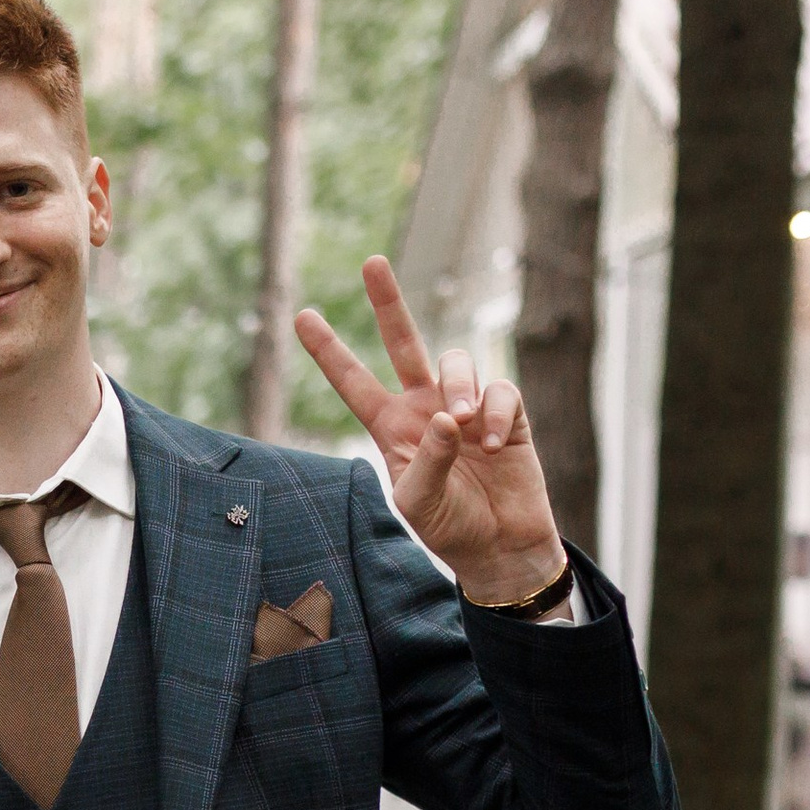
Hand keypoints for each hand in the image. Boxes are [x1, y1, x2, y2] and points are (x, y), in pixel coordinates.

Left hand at [294, 256, 567, 606]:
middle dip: (388, 302)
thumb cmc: (450, 527)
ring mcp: (466, 405)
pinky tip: (494, 446)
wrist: (499, 546)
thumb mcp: (420, 502)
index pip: (354, 382)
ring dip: (459, 387)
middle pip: (403, 342)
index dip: (329, 350)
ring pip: (455, 362)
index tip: (302, 315)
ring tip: (464, 423)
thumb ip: (426, 460)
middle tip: (370, 264)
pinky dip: (497, 414)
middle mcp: (425, 406)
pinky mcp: (507, 412)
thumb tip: (448, 415)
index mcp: (390, 427)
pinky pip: (501, 390)